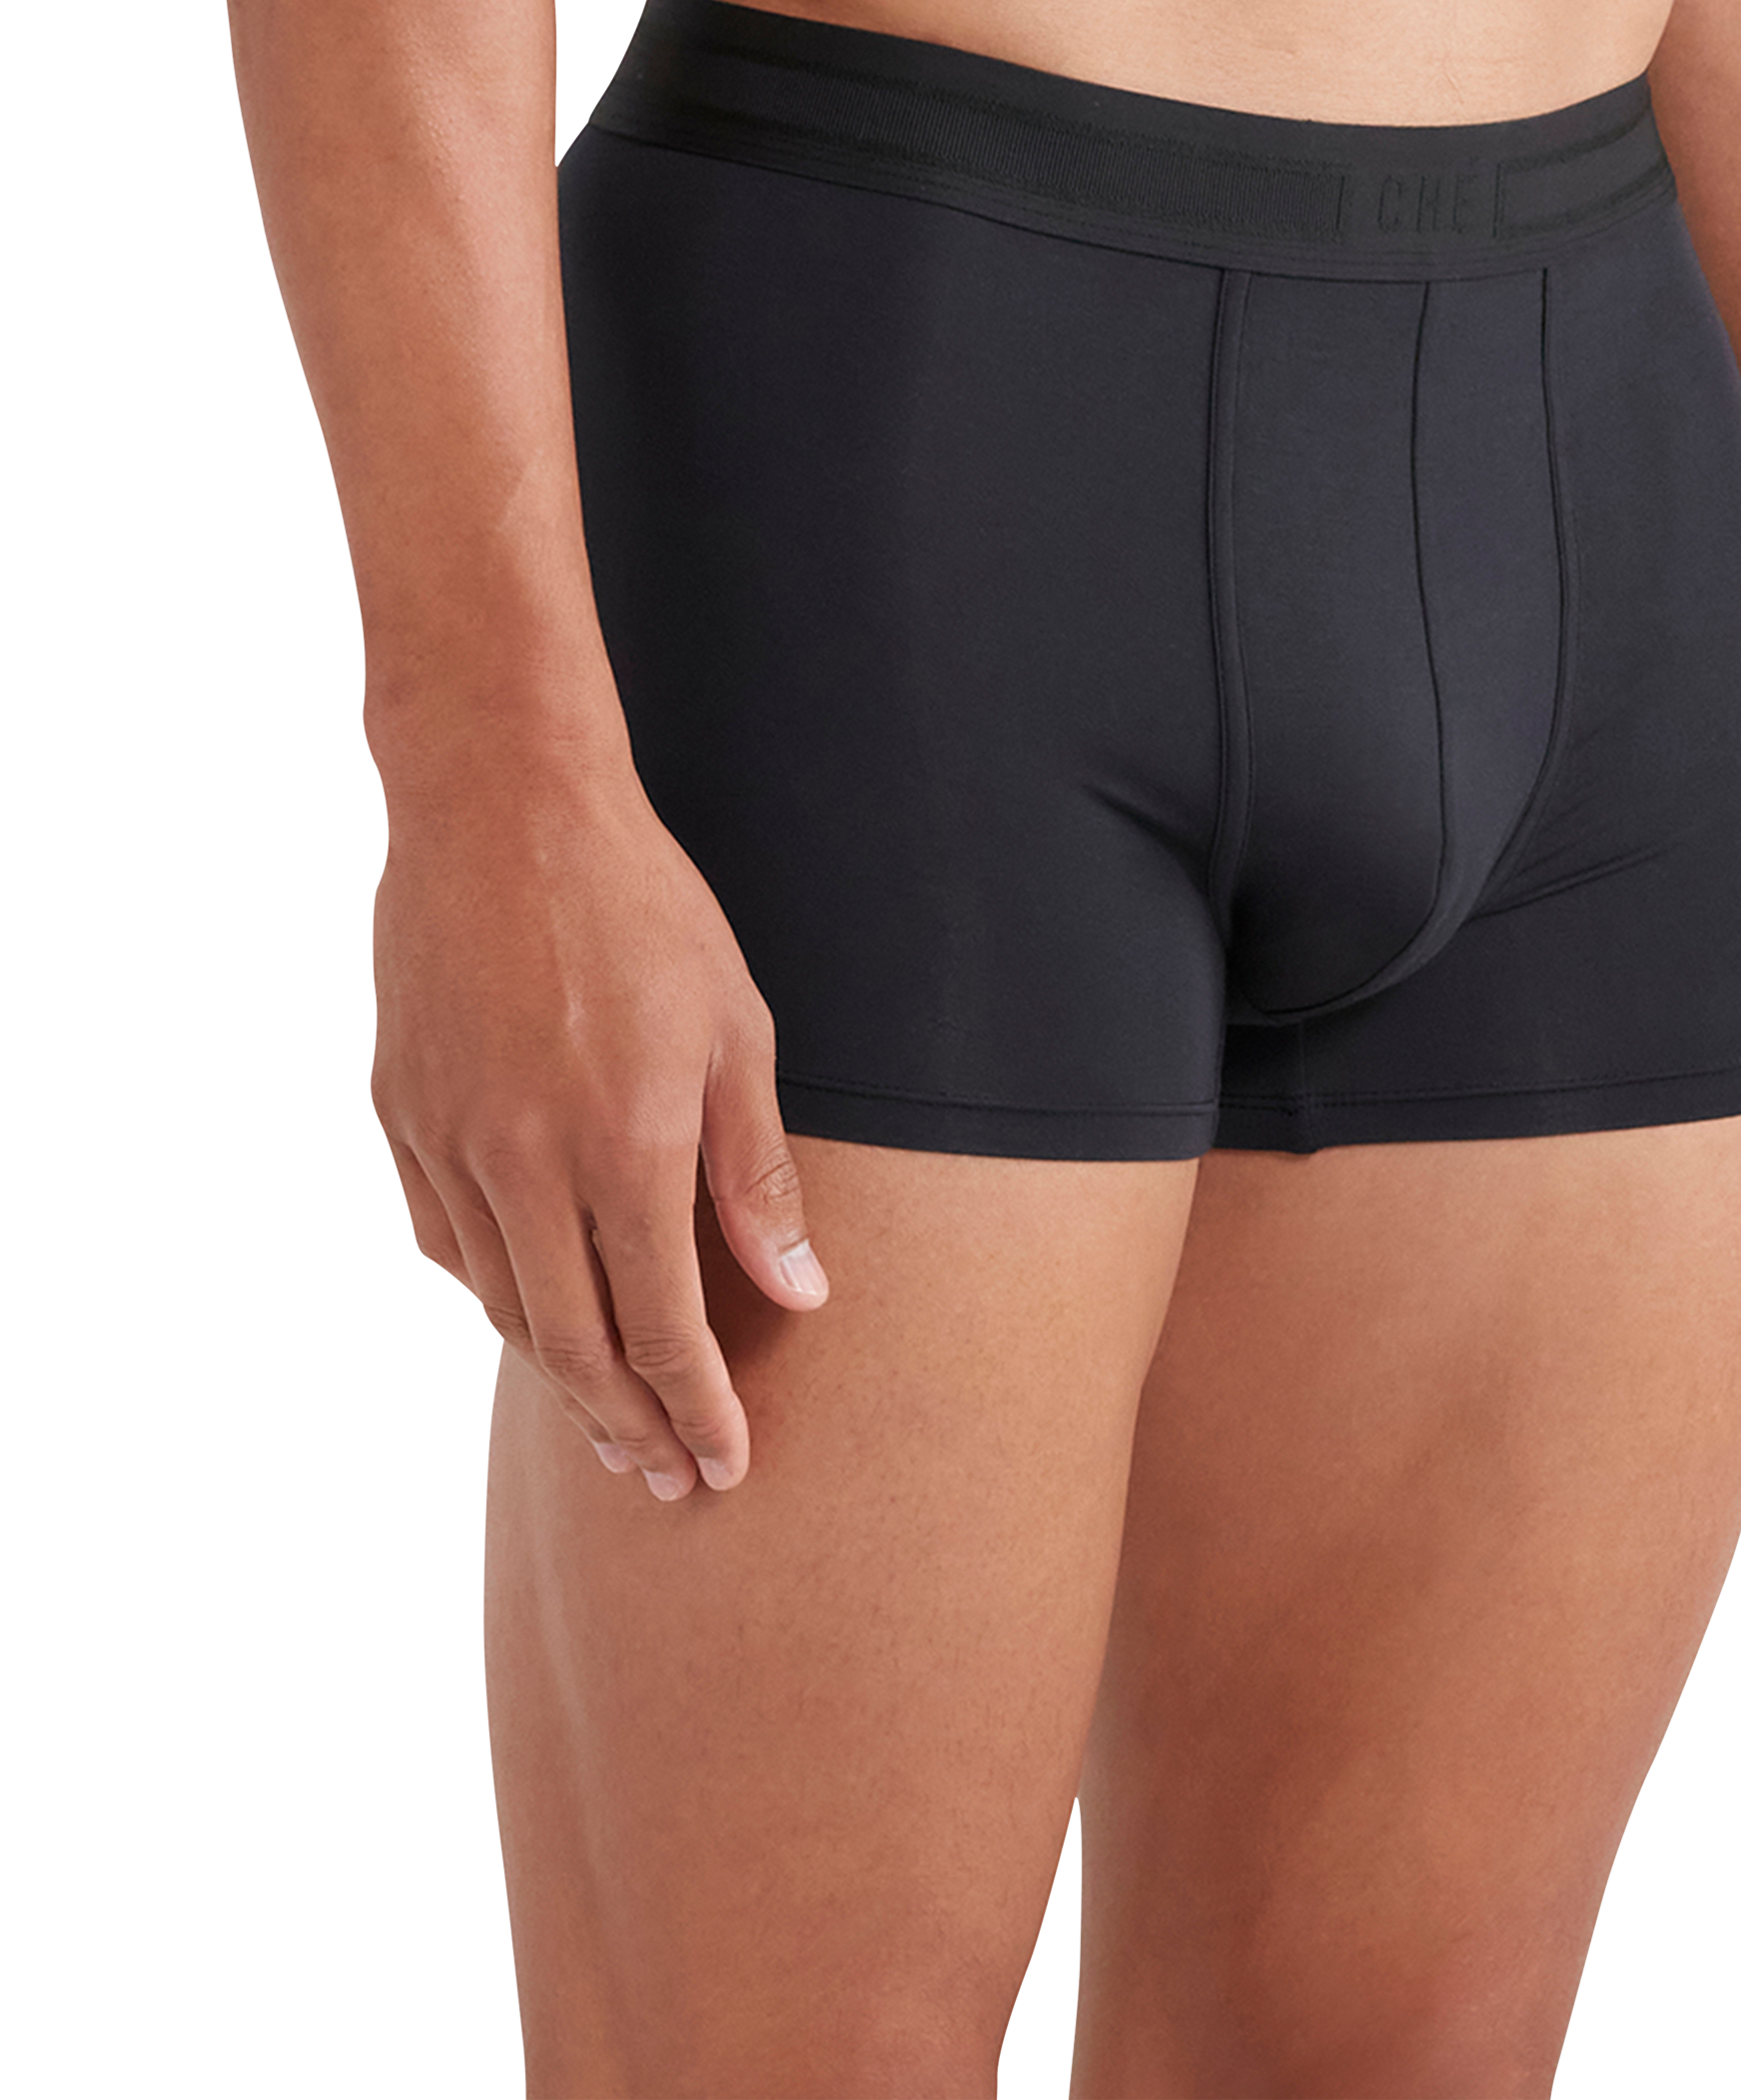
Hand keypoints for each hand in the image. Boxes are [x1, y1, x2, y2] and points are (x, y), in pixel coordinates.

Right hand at [370, 756, 827, 1497]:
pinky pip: (446, 1242)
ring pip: (502, 1306)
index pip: (662, 1328)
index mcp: (622, 1145)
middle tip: (671, 1479)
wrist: (499, 804)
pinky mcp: (399, 1114)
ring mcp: (448, 1142)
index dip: (696, 1409)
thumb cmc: (639, 904)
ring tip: (612, 1424)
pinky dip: (494, 1297)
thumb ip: (755, 1173)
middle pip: (574, 1345)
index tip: (726, 1464)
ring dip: (560, 1379)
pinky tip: (531, 1316)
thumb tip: (798, 1293)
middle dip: (630, 1427)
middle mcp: (524, 1163)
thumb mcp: (733, 1030)